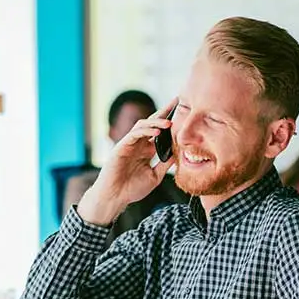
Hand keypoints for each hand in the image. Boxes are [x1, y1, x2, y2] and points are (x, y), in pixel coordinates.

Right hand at [78, 98, 176, 225]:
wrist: (115, 198)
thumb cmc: (132, 189)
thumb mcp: (155, 176)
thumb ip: (165, 164)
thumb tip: (180, 154)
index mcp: (146, 150)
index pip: (159, 132)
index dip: (170, 122)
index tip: (183, 113)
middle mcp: (138, 144)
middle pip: (152, 123)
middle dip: (164, 111)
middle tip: (177, 101)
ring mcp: (129, 144)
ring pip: (143, 125)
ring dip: (157, 122)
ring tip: (170, 123)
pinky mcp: (121, 146)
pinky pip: (135, 133)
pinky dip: (146, 131)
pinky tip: (157, 131)